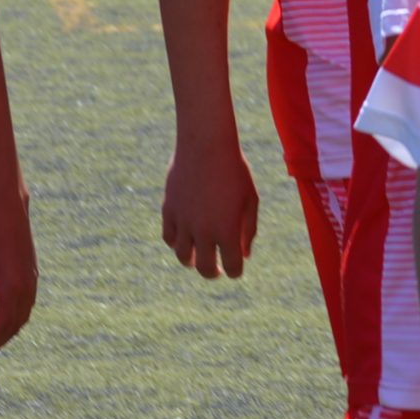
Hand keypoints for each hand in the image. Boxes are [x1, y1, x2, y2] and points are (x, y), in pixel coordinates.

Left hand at [0, 189, 38, 353]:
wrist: (11, 214)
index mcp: (13, 288)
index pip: (4, 325)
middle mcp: (27, 287)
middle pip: (17, 324)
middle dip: (1, 339)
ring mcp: (32, 280)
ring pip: (25, 314)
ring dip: (10, 329)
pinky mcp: (32, 273)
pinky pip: (27, 303)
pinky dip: (17, 316)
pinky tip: (5, 315)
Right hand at [162, 139, 259, 277]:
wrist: (206, 145)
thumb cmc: (234, 171)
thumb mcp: (250, 199)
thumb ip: (248, 229)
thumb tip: (243, 256)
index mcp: (227, 229)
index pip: (232, 265)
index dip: (235, 271)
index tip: (235, 269)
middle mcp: (203, 230)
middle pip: (205, 268)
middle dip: (213, 272)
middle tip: (216, 270)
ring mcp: (184, 222)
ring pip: (183, 256)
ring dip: (192, 261)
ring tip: (198, 258)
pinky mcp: (169, 211)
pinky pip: (169, 237)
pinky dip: (176, 243)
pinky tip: (185, 240)